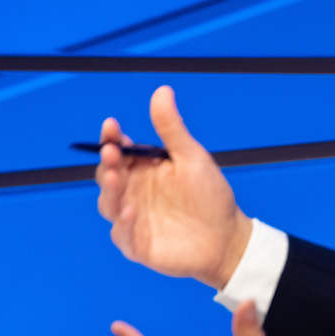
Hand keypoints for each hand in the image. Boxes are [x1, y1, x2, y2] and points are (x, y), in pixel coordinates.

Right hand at [95, 85, 251, 288]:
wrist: (227, 238)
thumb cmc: (209, 196)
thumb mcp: (191, 157)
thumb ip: (171, 129)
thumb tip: (162, 90)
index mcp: (142, 169)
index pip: (118, 151)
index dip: (111, 138)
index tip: (111, 126)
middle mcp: (132, 192)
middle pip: (107, 176)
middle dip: (107, 163)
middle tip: (111, 152)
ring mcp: (131, 219)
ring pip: (109, 204)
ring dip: (109, 191)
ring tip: (115, 178)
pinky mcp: (137, 244)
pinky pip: (123, 235)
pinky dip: (124, 224)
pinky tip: (131, 211)